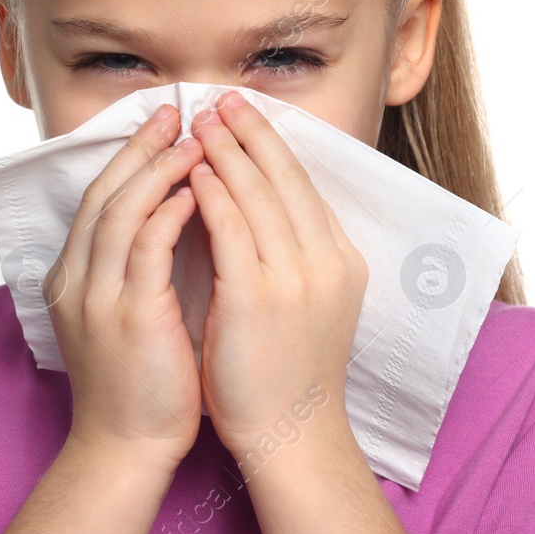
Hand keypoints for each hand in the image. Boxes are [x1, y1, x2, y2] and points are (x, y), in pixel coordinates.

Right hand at [45, 103, 205, 471]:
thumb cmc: (141, 383)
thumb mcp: (127, 314)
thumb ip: (136, 268)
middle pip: (105, 192)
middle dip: (141, 148)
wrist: (127, 447)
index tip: (163, 125)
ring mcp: (97, 297)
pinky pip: (147, 248)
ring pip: (121, 211)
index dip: (130, 157)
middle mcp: (77, 279)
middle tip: (176, 111)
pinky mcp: (128, 316)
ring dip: (160, 169)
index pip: (100, 197)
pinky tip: (198, 191)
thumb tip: (173, 217)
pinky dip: (170, 212)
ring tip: (196, 139)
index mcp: (74, 276)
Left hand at [187, 90, 367, 454]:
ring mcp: (295, 280)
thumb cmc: (289, 372)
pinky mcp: (258, 300)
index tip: (244, 112)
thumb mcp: (308, 301)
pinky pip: (233, 232)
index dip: (272, 143)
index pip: (303, 184)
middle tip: (220, 98)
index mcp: (340, 259)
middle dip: (249, 132)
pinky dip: (213, 195)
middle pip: (284, 178)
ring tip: (199, 122)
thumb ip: (294, 254)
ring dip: (226, 151)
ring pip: (258, 195)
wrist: (292, 435)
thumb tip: (265, 206)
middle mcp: (325, 261)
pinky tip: (194, 172)